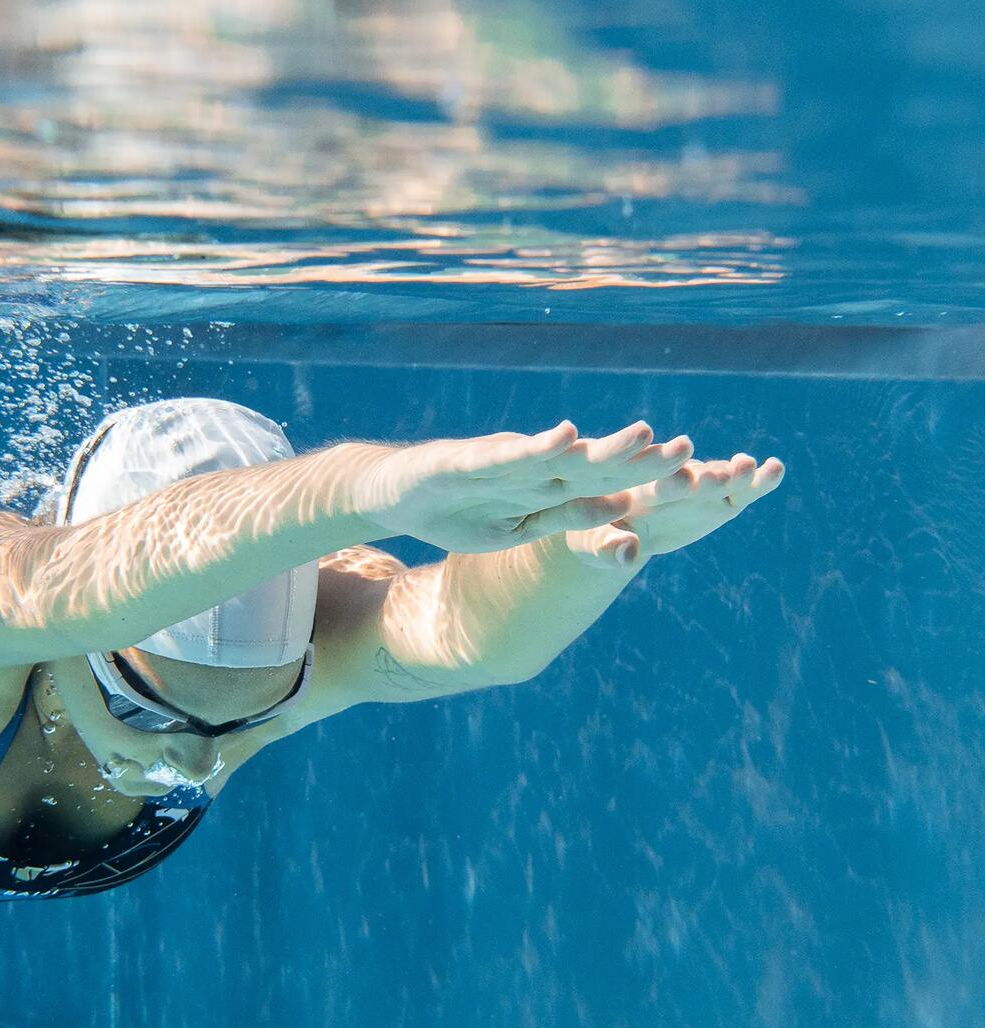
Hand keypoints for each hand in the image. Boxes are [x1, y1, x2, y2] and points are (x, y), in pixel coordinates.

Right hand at [371, 420, 692, 552]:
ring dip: (600, 447)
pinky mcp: (465, 462)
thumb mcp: (517, 529)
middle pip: (596, 464)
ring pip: (560, 456)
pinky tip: (565, 437)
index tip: (701, 480)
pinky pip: (506, 457)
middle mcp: (532, 468)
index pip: (609, 484)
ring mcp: (500, 463)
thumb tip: (624, 523)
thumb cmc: (455, 510)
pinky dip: (536, 448)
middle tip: (692, 451)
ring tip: (645, 435)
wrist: (389, 491)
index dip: (650, 482)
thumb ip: (565, 518)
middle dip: (641, 459)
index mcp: (547, 487)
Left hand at [564, 453, 785, 568]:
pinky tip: (775, 469)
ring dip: (734, 475)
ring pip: (720, 480)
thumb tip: (628, 556)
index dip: (668, 483)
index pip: (654, 485)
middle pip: (692, 479)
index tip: (683, 481)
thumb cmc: (596, 535)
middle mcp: (670, 482)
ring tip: (749, 467)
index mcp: (634, 490)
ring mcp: (698, 489)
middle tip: (721, 475)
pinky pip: (740, 492)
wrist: (615, 528)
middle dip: (706, 478)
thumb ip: (609, 547)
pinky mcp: (718, 500)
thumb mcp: (594, 544)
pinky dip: (757, 481)